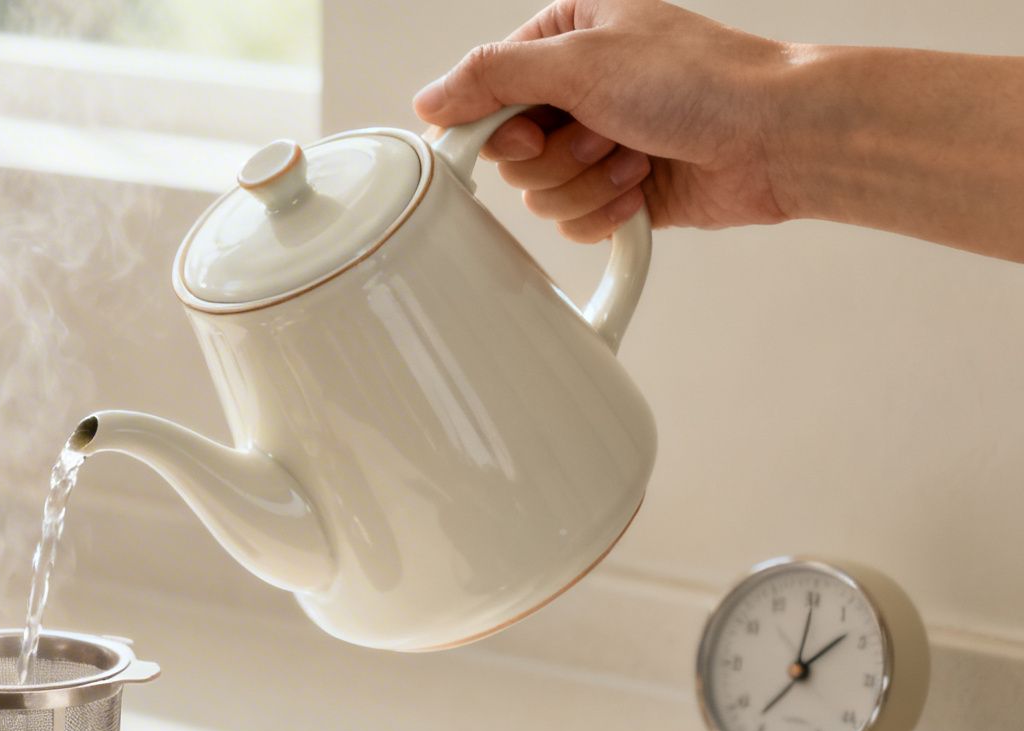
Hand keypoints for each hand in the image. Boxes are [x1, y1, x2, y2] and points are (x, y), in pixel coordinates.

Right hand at [413, 0, 794, 242]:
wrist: (775, 136)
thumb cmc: (700, 81)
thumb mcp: (580, 60)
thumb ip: (492, 76)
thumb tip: (429, 99)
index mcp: (563, 35)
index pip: (483, 92)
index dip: (497, 127)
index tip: (532, 133)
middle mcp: (575, 87)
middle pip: (508, 151)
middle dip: (557, 156)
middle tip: (603, 134)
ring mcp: (596, 140)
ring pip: (538, 193)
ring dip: (588, 183)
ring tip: (636, 155)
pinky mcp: (616, 189)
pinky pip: (571, 222)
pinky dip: (606, 212)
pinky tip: (645, 186)